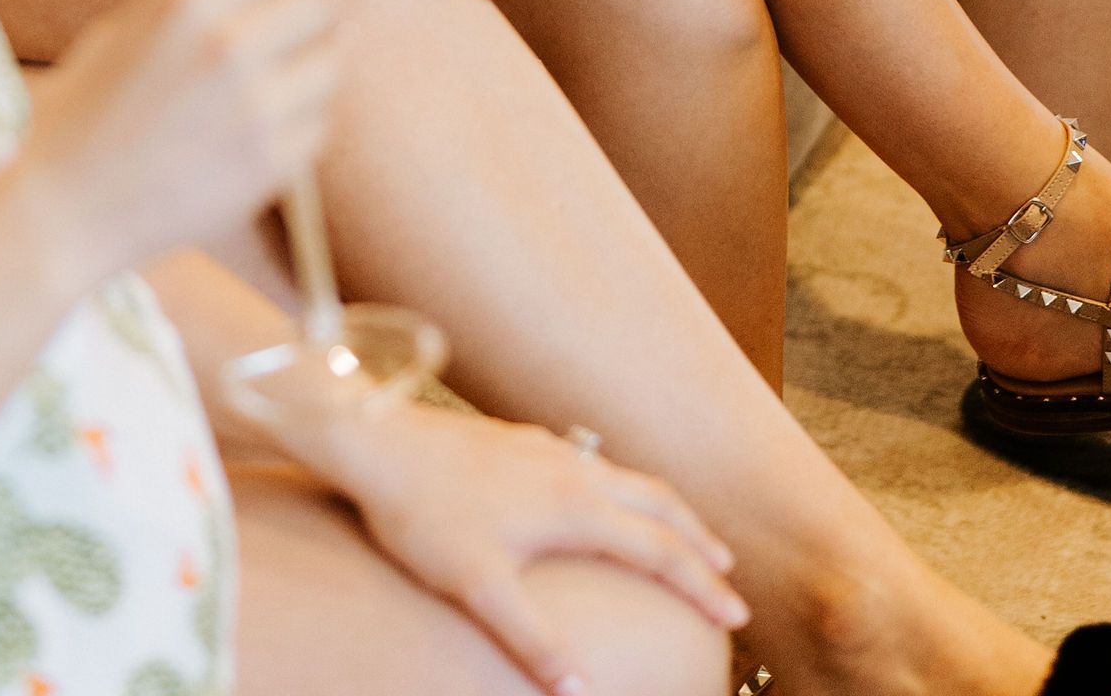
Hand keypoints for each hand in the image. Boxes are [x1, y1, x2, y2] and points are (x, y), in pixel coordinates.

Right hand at [21, 0, 359, 280]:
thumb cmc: (94, 101)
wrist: (65, 203)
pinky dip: (305, 110)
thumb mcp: (136, 19)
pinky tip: (267, 114)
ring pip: (334, 58)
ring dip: (321, 50)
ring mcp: (256, 111)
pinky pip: (321, 120)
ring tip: (284, 59)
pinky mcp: (271, 166)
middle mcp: (229, 47)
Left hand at [300, 404, 745, 682]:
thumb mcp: (478, 586)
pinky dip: (622, 485)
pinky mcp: (519, 439)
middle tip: (727, 573)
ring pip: (626, 476)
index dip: (700, 586)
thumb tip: (580, 693)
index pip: (658, 550)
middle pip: (658, 503)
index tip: (735, 616)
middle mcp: (571, 469)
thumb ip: (533, 639)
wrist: (374, 439)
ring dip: (663, 508)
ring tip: (680, 532)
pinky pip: (593, 461)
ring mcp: (546, 448)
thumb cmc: (423, 514)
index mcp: (574, 505)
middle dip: (697, 539)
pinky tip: (602, 495)